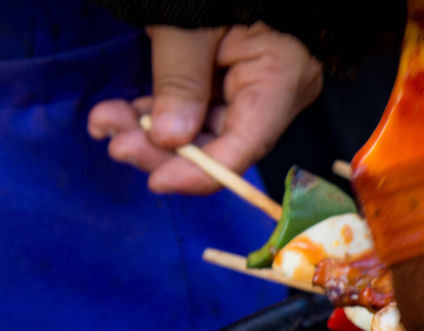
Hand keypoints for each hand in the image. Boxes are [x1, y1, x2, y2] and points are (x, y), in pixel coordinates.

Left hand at [87, 24, 322, 194]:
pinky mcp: (232, 83)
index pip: (245, 144)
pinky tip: (124, 114)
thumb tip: (169, 138)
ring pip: (205, 132)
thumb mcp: (192, 24)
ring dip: (153, 134)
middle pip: (223, 145)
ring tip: (108, 122)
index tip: (157, 179)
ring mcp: (254, 89)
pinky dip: (161, 116)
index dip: (202, 171)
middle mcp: (275, 93)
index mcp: (282, 77)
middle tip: (116, 143)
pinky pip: (199, 113)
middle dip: (165, 150)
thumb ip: (182, 81)